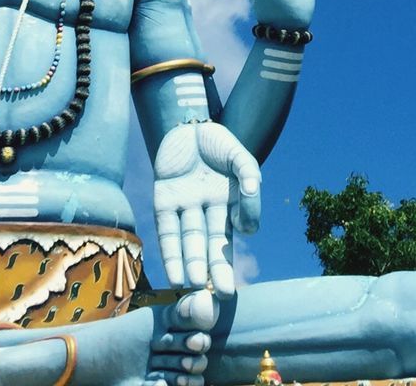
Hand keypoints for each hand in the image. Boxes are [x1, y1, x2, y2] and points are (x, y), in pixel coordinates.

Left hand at [153, 122, 260, 298]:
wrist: (184, 122)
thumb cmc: (216, 140)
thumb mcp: (239, 155)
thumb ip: (249, 174)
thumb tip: (252, 194)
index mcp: (228, 201)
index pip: (236, 226)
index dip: (236, 241)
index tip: (241, 235)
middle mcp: (207, 209)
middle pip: (212, 243)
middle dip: (217, 268)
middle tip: (223, 294)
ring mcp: (185, 206)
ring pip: (190, 240)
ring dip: (192, 263)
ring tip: (195, 286)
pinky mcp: (163, 202)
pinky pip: (167, 230)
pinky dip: (170, 252)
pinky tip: (174, 274)